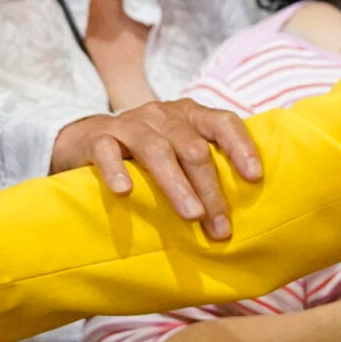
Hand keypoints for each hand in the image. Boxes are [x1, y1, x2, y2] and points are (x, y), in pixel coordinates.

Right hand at [50, 98, 262, 241]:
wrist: (85, 141)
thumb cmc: (143, 154)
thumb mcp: (177, 151)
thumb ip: (203, 167)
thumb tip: (235, 214)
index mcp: (189, 115)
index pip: (223, 122)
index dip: (241, 146)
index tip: (255, 177)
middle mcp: (162, 115)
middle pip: (193, 148)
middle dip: (210, 189)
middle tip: (219, 227)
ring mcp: (129, 124)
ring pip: (157, 151)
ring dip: (177, 185)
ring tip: (191, 216)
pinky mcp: (98, 138)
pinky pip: (108, 152)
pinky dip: (117, 170)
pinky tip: (125, 192)